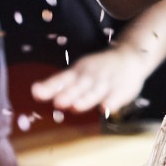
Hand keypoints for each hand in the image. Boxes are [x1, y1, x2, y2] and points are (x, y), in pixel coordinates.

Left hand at [32, 44, 151, 116]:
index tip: (36, 92)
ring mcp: (106, 82)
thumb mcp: (77, 73)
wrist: (129, 57)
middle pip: (77, 86)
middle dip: (67, 94)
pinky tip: (106, 108)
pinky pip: (117, 96)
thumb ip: (59, 85)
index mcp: (77, 72)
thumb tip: (36, 92)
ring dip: (86, 99)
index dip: (50, 86)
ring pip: (95, 91)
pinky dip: (112, 102)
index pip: (61, 79)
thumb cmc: (97, 69)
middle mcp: (90, 76)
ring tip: (75, 107)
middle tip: (57, 102)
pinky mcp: (122, 89)